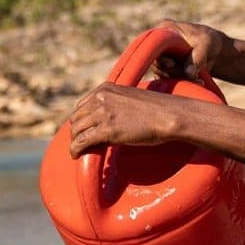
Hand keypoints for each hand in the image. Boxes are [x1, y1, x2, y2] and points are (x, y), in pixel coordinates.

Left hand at [65, 83, 180, 155]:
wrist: (168, 115)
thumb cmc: (156, 111)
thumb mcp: (131, 100)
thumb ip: (116, 105)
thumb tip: (110, 121)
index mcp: (106, 89)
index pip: (82, 105)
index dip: (81, 120)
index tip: (84, 130)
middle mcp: (101, 98)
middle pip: (76, 117)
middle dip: (77, 131)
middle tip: (81, 143)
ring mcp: (102, 113)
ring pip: (76, 130)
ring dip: (75, 142)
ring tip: (78, 151)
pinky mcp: (106, 130)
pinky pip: (81, 141)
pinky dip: (75, 149)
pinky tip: (76, 155)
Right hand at [152, 20, 235, 83]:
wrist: (213, 49)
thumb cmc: (209, 40)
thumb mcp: (206, 44)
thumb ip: (197, 58)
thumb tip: (188, 74)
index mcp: (165, 28)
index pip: (153, 44)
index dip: (159, 56)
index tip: (171, 63)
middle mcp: (159, 43)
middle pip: (157, 62)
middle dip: (174, 72)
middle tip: (194, 75)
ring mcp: (161, 57)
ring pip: (162, 73)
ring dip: (178, 79)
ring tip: (198, 79)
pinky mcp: (165, 69)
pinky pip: (167, 80)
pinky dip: (179, 84)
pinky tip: (196, 82)